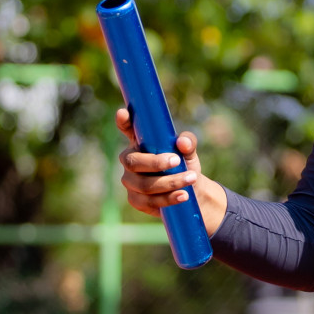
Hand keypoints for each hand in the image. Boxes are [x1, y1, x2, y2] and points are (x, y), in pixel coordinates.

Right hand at [115, 108, 226, 234]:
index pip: (128, 130)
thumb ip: (188, 143)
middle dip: (155, 162)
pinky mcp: (135, 200)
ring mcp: (130, 181)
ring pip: (143, 184)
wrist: (189, 192)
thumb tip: (182, 142)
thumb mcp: (189, 153)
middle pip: (133, 162)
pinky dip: (167, 198)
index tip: (123, 113)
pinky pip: (148, 201)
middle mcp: (130, 160)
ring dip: (169, 182)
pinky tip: (182, 195)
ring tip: (191, 179)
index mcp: (140, 143)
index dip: (123, 122)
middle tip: (178, 161)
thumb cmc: (184, 166)